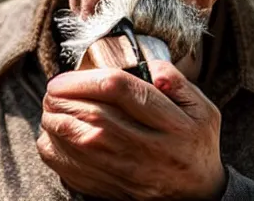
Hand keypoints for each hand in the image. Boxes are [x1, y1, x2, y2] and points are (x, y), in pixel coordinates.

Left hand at [37, 62, 226, 199]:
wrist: (198, 193)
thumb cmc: (197, 142)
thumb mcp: (203, 108)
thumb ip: (178, 82)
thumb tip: (150, 66)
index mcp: (173, 122)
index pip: (122, 90)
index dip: (87, 79)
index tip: (67, 76)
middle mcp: (150, 147)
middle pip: (96, 116)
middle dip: (66, 99)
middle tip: (52, 89)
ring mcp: (131, 170)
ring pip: (81, 144)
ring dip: (57, 122)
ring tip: (50, 107)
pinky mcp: (115, 187)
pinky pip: (75, 171)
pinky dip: (56, 152)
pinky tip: (51, 135)